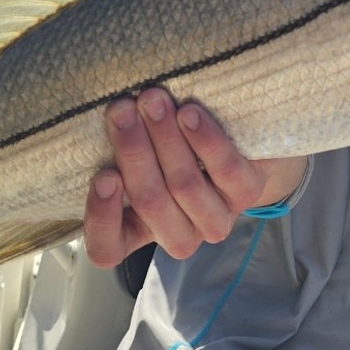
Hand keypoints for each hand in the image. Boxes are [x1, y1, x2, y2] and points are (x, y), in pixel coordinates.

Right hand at [84, 88, 307, 267]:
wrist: (244, 146)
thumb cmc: (177, 147)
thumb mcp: (143, 153)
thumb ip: (122, 150)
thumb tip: (107, 117)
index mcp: (140, 230)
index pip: (109, 248)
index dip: (102, 218)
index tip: (103, 176)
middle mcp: (178, 232)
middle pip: (150, 202)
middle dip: (132, 150)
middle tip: (121, 108)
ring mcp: (216, 217)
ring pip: (184, 185)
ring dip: (165, 139)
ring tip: (152, 100)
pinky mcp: (247, 192)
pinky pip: (224, 170)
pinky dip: (204, 140)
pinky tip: (190, 113)